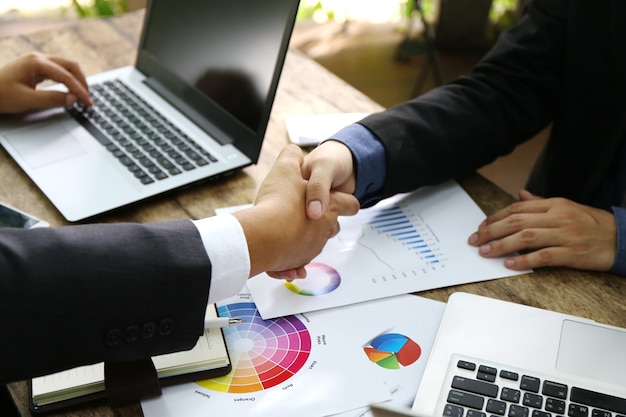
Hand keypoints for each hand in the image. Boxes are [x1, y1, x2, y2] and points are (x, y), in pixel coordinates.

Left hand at [0, 52, 92, 113]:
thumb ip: (52, 99)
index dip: (79, 90)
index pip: (66, 76)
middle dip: (82, 82)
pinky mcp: (37, 68)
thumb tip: (73, 99)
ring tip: (82, 95)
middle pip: (71, 65)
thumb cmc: (1, 95)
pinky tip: (71, 90)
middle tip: (88, 99)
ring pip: (66, 66)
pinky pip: (59, 70)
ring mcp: (38, 61)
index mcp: (36, 62)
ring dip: (77, 80)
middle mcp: (39, 58)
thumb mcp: (27, 100)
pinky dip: (68, 80)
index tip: (88, 103)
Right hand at [233, 144, 359, 278]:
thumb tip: (295, 151)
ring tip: (287, 230)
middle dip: (323, 220)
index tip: (342, 200)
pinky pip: (296, 261)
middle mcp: (324, 229)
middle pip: (333, 226)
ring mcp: (312, 248)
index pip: (350, 204)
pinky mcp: (297, 261)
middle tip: (307, 213)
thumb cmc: (277, 203)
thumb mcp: (285, 168)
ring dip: (304, 238)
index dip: (347, 200)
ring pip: (314, 244)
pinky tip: (279, 248)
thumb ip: (292, 156)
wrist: (262, 235)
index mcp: (329, 205)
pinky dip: (290, 258)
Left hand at [468, 189, 616, 271]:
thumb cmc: (592, 223)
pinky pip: (543, 256)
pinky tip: (509, 263)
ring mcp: (565, 235)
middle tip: (475, 240)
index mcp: (554, 205)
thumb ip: (540, 203)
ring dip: (501, 245)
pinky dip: (524, 260)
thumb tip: (520, 195)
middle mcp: (557, 217)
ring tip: (485, 252)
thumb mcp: (566, 207)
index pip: (517, 209)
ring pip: (526, 238)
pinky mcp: (571, 253)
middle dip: (491, 231)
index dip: (496, 217)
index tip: (481, 226)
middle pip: (516, 222)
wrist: (621, 238)